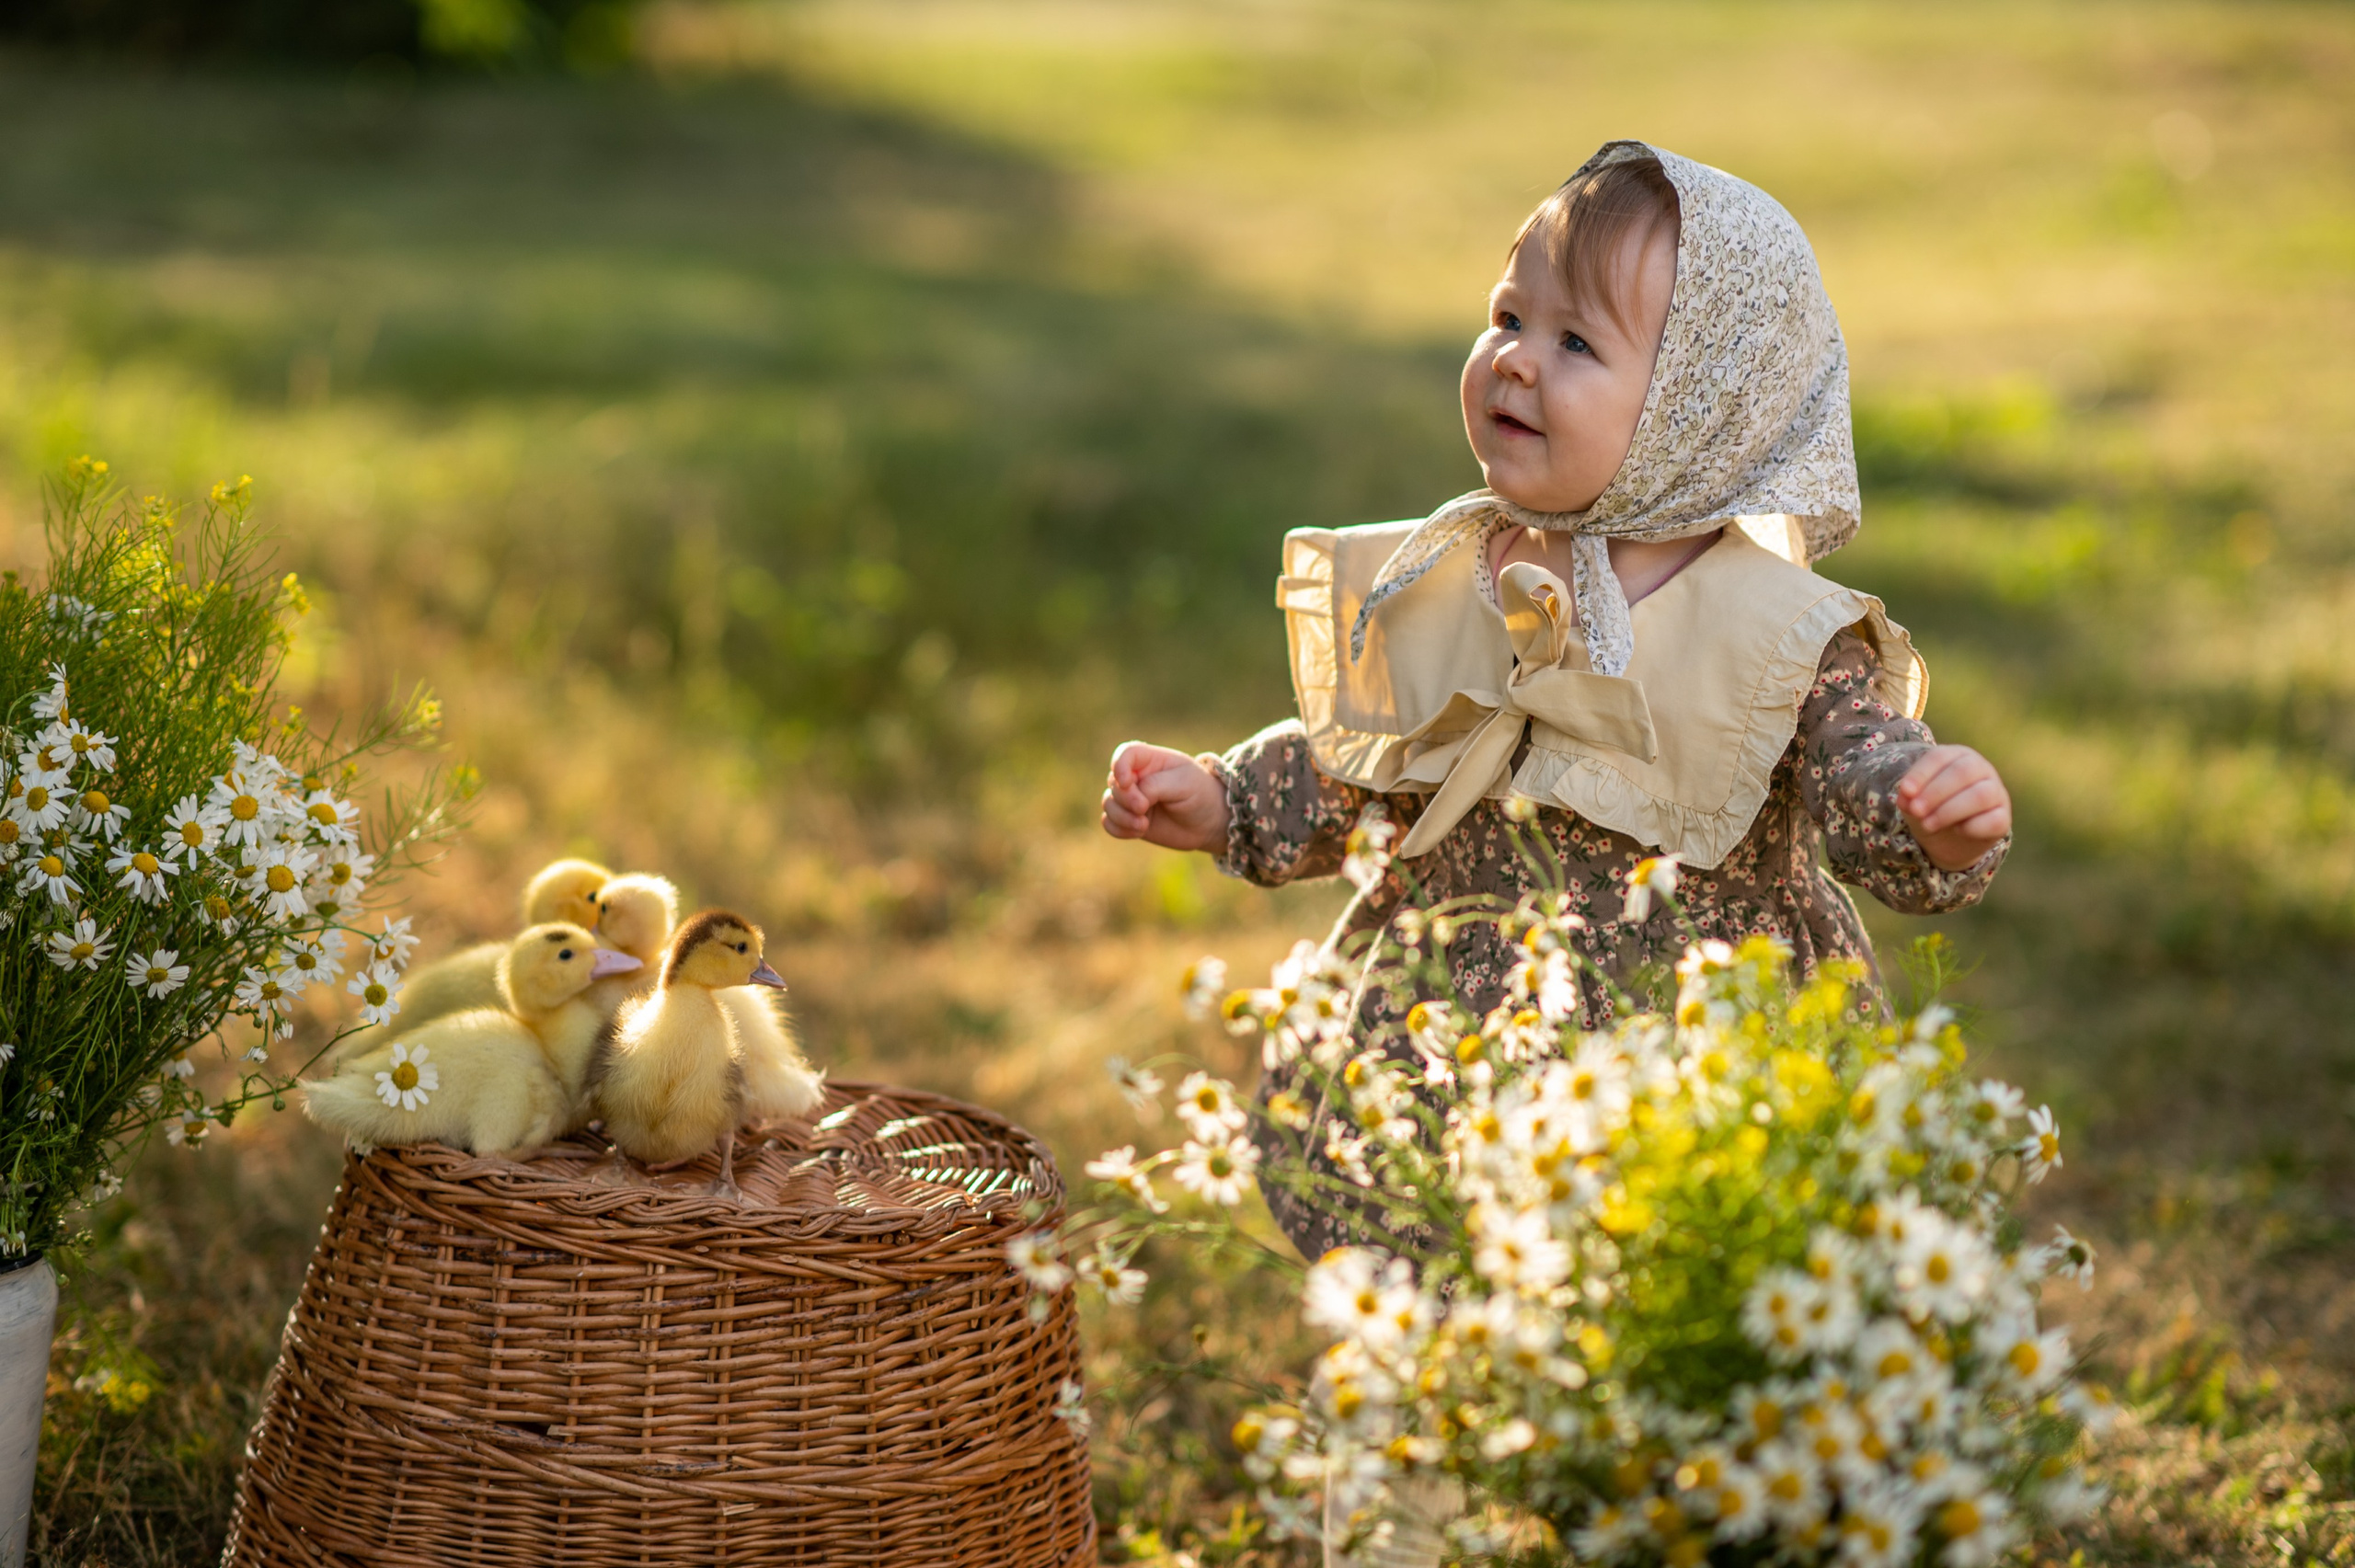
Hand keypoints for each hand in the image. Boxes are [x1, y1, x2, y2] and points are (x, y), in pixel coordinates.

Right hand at [1101, 741, 1231, 854]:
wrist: (1209, 822)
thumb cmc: (1200, 794)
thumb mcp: (1183, 783)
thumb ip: (1155, 785)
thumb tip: (1133, 798)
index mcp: (1150, 760)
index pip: (1125, 753)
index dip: (1119, 765)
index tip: (1127, 782)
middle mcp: (1137, 777)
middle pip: (1113, 782)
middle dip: (1125, 798)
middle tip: (1143, 809)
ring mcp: (1131, 799)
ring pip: (1108, 804)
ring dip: (1121, 816)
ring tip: (1142, 826)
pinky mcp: (1129, 820)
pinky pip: (1109, 823)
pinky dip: (1118, 829)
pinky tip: (1138, 832)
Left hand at [1896, 745, 2011, 870]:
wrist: (1950, 840)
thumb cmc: (1931, 809)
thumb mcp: (1914, 801)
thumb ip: (1909, 797)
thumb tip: (1906, 798)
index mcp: (1957, 756)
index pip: (1940, 756)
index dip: (1922, 773)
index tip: (1905, 791)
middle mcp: (1981, 769)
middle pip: (1963, 772)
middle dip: (1935, 792)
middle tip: (1916, 811)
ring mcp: (1996, 792)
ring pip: (1981, 795)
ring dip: (1949, 811)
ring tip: (1928, 825)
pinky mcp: (2004, 817)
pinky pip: (1994, 820)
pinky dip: (1972, 827)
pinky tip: (1957, 831)